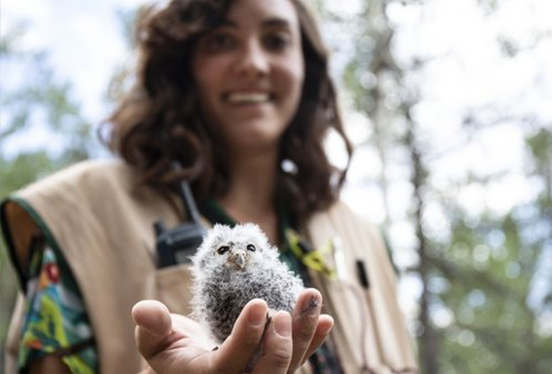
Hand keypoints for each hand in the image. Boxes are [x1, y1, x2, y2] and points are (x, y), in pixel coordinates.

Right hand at [132, 288, 332, 373]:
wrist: (191, 368)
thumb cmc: (172, 352)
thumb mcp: (155, 342)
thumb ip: (151, 329)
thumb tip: (143, 309)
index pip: (231, 364)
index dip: (247, 337)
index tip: (260, 303)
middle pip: (268, 373)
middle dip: (281, 343)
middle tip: (283, 309)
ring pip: (289, 364)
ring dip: (304, 332)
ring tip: (312, 298)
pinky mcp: (274, 368)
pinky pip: (298, 359)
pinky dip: (313, 341)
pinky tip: (325, 320)